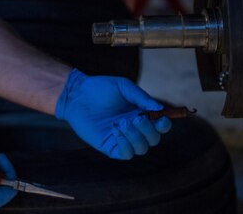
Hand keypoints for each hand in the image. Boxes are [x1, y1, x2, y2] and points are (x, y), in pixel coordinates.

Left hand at [55, 68, 171, 159]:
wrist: (78, 94)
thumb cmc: (101, 88)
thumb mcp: (123, 87)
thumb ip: (141, 97)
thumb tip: (159, 109)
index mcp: (141, 114)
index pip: (160, 126)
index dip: (165, 125)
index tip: (161, 118)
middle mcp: (135, 129)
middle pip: (153, 139)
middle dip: (148, 130)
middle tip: (135, 119)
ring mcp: (123, 139)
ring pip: (141, 149)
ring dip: (135, 137)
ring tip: (120, 123)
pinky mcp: (110, 146)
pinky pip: (125, 154)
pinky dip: (125, 145)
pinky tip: (115, 132)